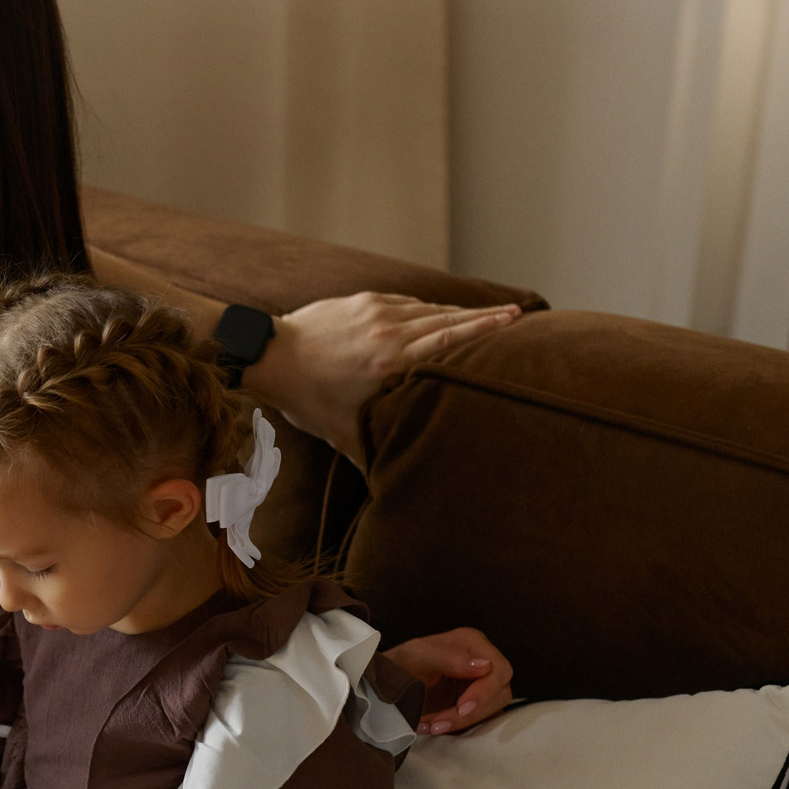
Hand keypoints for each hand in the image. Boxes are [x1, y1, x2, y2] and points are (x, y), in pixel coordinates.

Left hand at [255, 292, 520, 457]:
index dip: (483, 330)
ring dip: (457, 311)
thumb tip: (389, 488)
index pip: (448, 341)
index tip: (513, 321)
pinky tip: (439, 312)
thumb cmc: (307, 398)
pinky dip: (425, 307)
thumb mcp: (341, 433)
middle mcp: (388, 331)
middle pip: (448, 319)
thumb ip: (371, 454)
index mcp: (389, 363)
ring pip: (428, 308)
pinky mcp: (364, 300)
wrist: (271, 355)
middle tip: (517, 314)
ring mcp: (376, 311)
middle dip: (484, 316)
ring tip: (485, 314)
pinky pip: (405, 302)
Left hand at [383, 627, 514, 734]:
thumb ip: (449, 658)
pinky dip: (457, 728)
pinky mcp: (474, 706)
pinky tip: (431, 728)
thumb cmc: (400, 663)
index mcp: (473, 643)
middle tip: (439, 724)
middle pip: (499, 693)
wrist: (385, 683)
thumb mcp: (417, 656)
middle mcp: (483, 663)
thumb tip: (485, 666)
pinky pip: (479, 722)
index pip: (498, 670)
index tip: (462, 707)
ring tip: (429, 726)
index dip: (484, 692)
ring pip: (491, 711)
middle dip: (470, 713)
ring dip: (461, 723)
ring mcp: (481, 686)